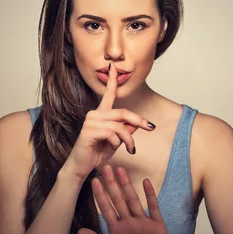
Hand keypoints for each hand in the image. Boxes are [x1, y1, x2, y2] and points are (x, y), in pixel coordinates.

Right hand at [62, 63, 155, 182]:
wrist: (82, 167)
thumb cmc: (96, 153)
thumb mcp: (116, 141)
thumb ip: (126, 130)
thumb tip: (138, 123)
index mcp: (100, 114)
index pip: (108, 94)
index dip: (111, 80)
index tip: (113, 66)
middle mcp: (94, 114)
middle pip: (123, 112)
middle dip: (139, 120)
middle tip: (150, 128)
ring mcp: (90, 122)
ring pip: (120, 125)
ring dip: (129, 139)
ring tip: (131, 149)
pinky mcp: (89, 131)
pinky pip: (112, 133)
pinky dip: (118, 143)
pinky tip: (114, 149)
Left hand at [76, 164, 174, 233]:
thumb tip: (79, 232)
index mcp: (117, 229)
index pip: (106, 209)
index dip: (100, 195)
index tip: (94, 181)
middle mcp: (128, 221)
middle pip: (118, 200)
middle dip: (112, 184)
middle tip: (105, 168)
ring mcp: (142, 221)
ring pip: (133, 200)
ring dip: (127, 185)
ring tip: (121, 170)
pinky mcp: (156, 223)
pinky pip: (153, 207)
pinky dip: (149, 195)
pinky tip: (146, 182)